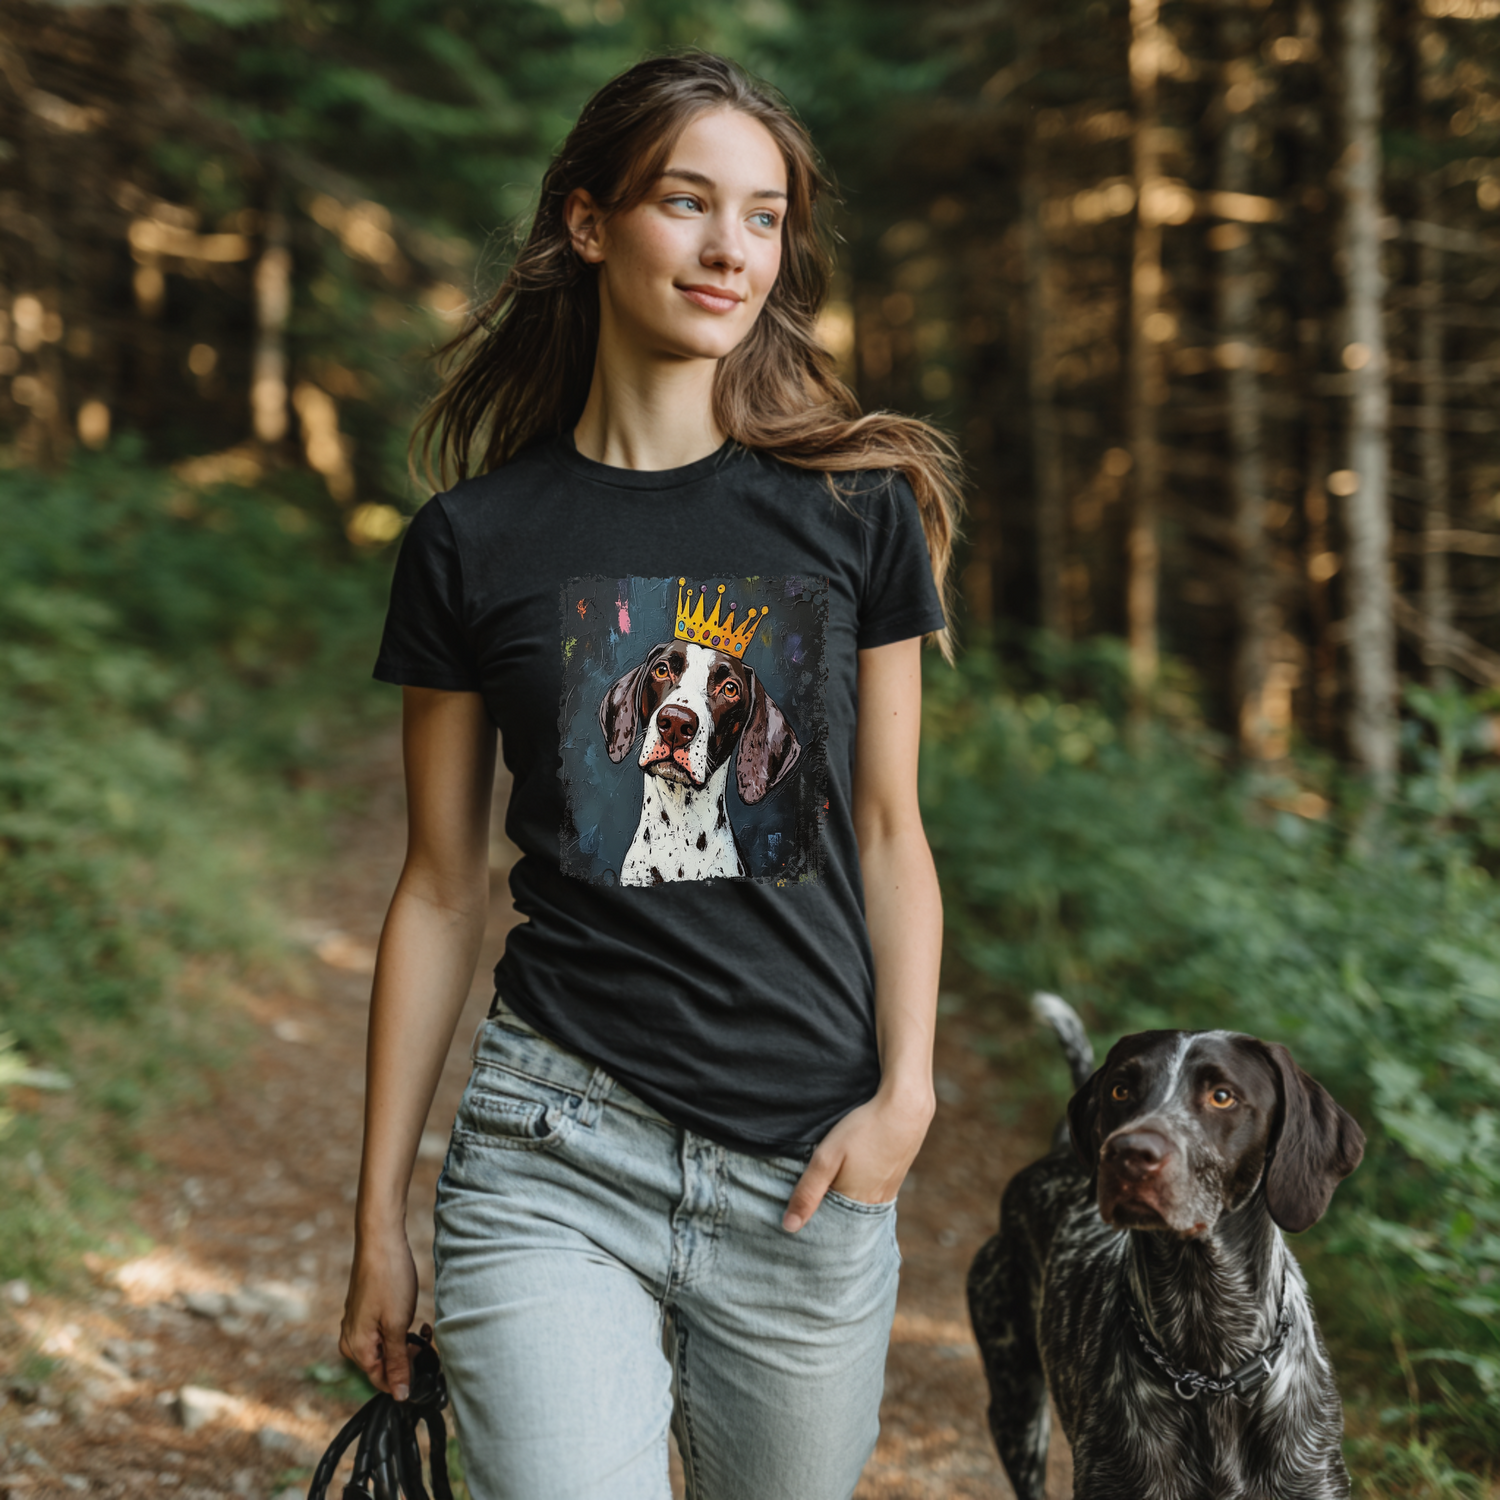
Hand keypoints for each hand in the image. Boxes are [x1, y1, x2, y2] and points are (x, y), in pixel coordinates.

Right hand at [339, 1225, 417, 1399]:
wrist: (381, 1241)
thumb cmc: (388, 1280)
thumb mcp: (396, 1325)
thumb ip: (398, 1362)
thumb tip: (399, 1396)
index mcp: (355, 1349)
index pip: (382, 1381)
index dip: (406, 1378)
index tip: (427, 1364)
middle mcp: (350, 1341)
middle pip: (384, 1365)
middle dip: (408, 1358)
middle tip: (425, 1340)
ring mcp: (356, 1325)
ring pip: (386, 1348)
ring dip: (406, 1343)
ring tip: (422, 1328)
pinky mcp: (365, 1312)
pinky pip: (383, 1333)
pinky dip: (399, 1329)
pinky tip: (414, 1319)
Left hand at [783, 1085, 934, 1231]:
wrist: (906, 1109)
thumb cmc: (864, 1130)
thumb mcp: (827, 1157)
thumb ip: (808, 1191)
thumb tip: (789, 1227)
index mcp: (854, 1205)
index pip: (827, 1228)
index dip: (810, 1219)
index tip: (794, 1210)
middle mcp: (873, 1206)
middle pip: (843, 1219)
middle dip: (825, 1212)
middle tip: (807, 1195)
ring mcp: (887, 1194)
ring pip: (856, 1207)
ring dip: (841, 1200)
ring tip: (828, 1184)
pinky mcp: (894, 1181)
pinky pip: (870, 1196)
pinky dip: (856, 1191)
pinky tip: (850, 1175)